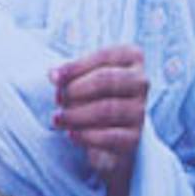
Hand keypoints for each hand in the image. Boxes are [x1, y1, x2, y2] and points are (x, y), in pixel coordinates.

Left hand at [52, 44, 148, 183]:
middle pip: (106, 80)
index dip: (76, 67)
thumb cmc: (90, 95)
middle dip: (75, 90)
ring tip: (58, 119)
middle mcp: (141, 82)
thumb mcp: (81, 77)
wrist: (106, 133)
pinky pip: (109, 136)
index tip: (53, 78)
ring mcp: (139, 110)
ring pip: (106, 109)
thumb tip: (54, 75)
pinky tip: (71, 134)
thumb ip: (69, 74)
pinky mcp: (133, 138)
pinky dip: (86, 136)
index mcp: (131, 58)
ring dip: (75, 115)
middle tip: (58, 100)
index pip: (104, 57)